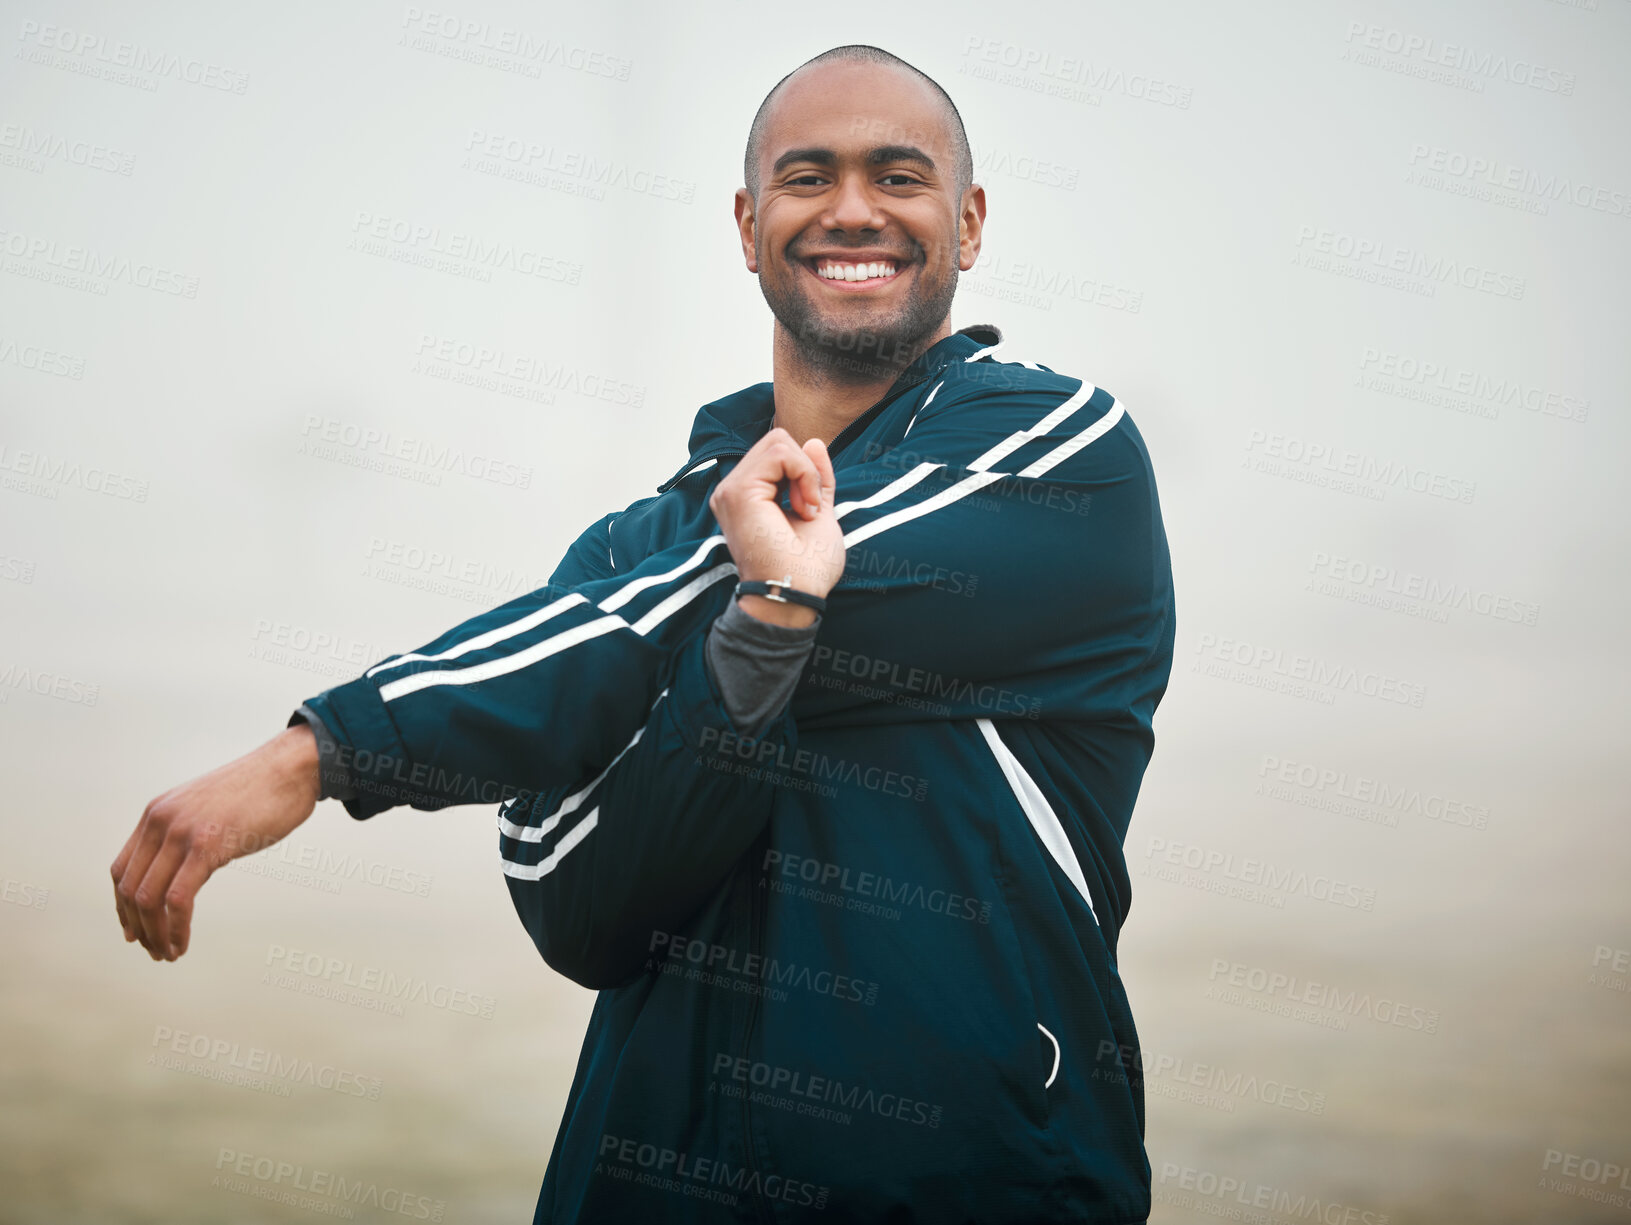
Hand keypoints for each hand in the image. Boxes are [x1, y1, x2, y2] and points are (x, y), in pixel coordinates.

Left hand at [111, 723, 321, 960]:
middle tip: (154, 950)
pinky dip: (176, 929)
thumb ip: (190, 832)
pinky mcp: (206, 846)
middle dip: (138, 927)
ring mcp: (182, 833)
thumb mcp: (210, 808)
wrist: (290, 767)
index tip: (135, 930)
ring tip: (168, 953)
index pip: (122, 869)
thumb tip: (189, 865)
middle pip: (130, 888)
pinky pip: (178, 900)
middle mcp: (161, 822)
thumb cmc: (261, 789)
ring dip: (155, 934)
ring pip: (148, 898)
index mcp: (157, 813)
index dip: (122, 907)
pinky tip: (182, 944)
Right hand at [708, 428, 844, 626]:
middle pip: (776, 441)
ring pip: (779, 443)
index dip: (804, 470)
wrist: (796, 594)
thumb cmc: (807, 568)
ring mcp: (731, 490)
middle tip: (810, 508)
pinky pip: (780, 454)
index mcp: (747, 496)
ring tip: (806, 510)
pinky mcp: (739, 492)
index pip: (777, 453)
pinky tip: (804, 508)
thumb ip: (814, 477)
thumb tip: (814, 442)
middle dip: (805, 469)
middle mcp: (732, 491)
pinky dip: (804, 474)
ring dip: (806, 474)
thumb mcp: (818, 509)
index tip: (812, 509)